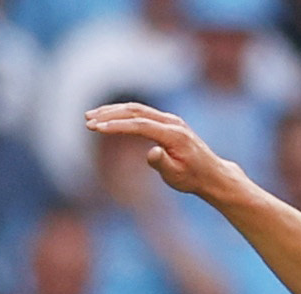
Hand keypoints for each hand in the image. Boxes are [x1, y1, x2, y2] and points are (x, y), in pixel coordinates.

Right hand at [84, 104, 244, 206]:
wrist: (212, 174)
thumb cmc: (193, 178)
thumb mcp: (177, 176)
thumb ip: (163, 163)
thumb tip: (150, 152)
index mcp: (174, 135)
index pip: (139, 125)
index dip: (116, 125)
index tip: (96, 128)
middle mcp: (172, 122)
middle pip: (135, 111)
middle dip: (109, 114)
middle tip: (88, 120)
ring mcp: (170, 120)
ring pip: (137, 109)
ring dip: (113, 111)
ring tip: (92, 117)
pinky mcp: (168, 122)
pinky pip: (142, 113)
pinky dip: (124, 113)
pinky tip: (109, 117)